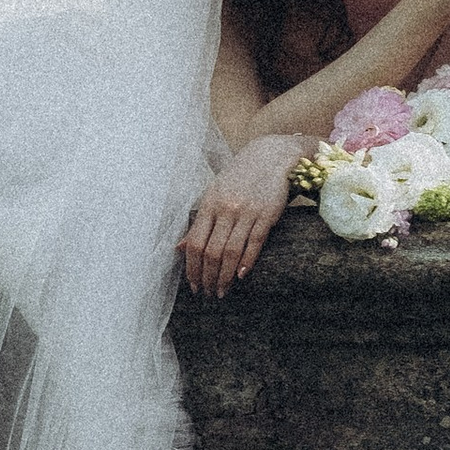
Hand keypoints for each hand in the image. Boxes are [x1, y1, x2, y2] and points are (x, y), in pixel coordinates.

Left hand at [180, 132, 307, 296]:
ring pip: (231, 252)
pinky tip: (241, 277)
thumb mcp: (214, 195)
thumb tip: (179, 248)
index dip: (191, 268)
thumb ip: (198, 223)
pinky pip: (254, 243)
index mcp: (209, 204)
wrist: (271, 156)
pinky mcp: (267, 215)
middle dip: (207, 277)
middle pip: (211, 252)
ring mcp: (247, 212)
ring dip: (225, 276)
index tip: (193, 285)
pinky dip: (247, 262)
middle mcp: (226, 209)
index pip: (194, 243)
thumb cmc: (239, 178)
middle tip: (207, 293)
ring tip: (222, 291)